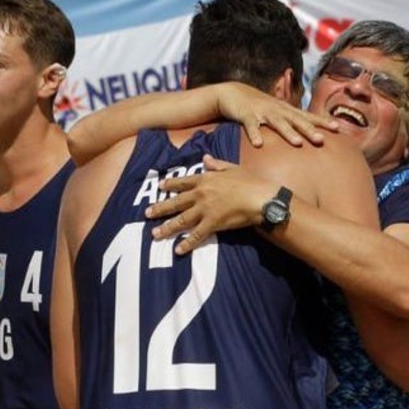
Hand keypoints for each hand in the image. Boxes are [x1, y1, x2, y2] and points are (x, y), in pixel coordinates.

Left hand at [144, 155, 277, 253]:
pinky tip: (178, 250)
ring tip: (155, 234)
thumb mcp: (233, 167)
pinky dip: (186, 243)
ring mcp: (205, 209)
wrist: (261, 197)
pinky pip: (196, 235)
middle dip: (160, 208)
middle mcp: (201, 194)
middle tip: (147, 213)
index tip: (160, 187)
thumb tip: (205, 158)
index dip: (170, 185)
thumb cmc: (251, 181)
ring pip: (181, 220)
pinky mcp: (212, 223)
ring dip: (167, 228)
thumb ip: (217, 164)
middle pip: (176, 202)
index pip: (183, 182)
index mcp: (206, 179)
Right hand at [214, 83, 337, 147]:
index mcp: (286, 110)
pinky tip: (259, 144)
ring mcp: (262, 111)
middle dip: (309, 130)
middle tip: (321, 140)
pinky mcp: (246, 115)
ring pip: (277, 122)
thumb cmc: (258, 106)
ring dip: (287, 132)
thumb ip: (289, 122)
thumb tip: (305, 136)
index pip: (307, 116)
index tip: (337, 128)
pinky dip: (254, 135)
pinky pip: (251, 126)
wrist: (232, 92)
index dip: (322, 121)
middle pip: (296, 120)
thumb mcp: (276, 112)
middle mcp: (277, 110)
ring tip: (298, 143)